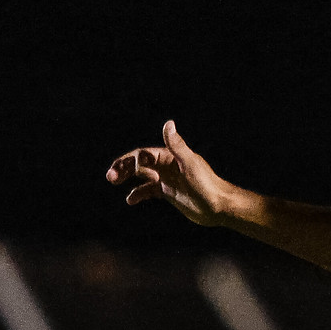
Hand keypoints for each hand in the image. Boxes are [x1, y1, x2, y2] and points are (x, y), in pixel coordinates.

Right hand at [106, 121, 236, 224]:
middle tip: (110, 177)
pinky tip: (130, 200)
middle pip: (139, 163)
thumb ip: (177, 145)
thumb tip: (168, 123)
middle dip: (123, 167)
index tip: (126, 172)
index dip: (131, 160)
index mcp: (170, 157)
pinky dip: (139, 194)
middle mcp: (167, 166)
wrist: (219, 206)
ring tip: (114, 182)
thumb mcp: (189, 164)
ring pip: (142, 176)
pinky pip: (149, 191)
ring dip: (127, 178)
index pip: (143, 154)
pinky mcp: (169, 193)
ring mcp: (167, 179)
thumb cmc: (207, 184)